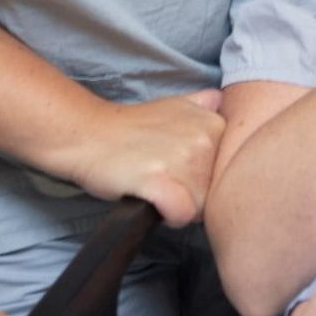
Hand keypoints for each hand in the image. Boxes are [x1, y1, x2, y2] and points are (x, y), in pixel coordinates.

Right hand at [65, 91, 224, 224]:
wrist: (89, 135)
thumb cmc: (132, 128)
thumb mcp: (172, 105)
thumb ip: (200, 105)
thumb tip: (219, 99)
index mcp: (213, 124)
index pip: (226, 174)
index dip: (202, 179)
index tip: (177, 169)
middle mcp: (204, 138)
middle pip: (213, 193)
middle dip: (190, 194)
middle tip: (162, 177)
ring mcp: (183, 158)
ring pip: (198, 208)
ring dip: (176, 205)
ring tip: (153, 185)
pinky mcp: (159, 179)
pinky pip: (181, 215)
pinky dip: (168, 215)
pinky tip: (151, 199)